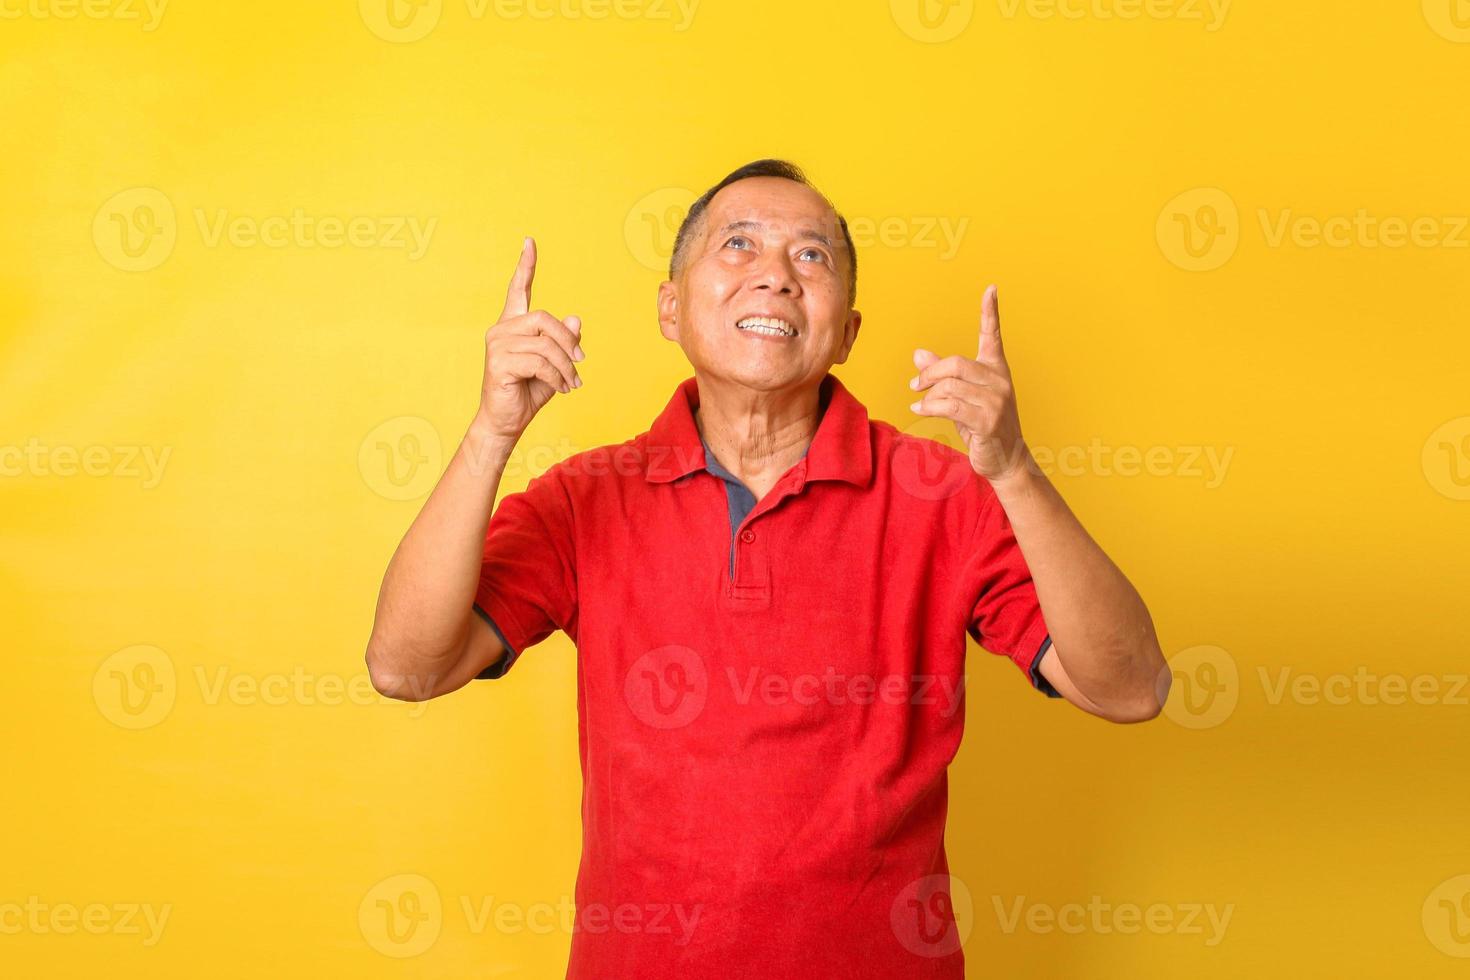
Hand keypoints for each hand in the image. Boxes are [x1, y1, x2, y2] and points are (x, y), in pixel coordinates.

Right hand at [478, 238, 584, 439]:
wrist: (507, 422)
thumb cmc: (529, 392)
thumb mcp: (555, 365)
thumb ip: (564, 343)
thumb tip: (575, 320)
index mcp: (513, 325)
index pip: (519, 290)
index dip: (525, 266)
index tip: (530, 242)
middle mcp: (501, 330)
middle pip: (545, 319)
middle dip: (568, 343)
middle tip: (580, 365)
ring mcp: (497, 345)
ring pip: (546, 344)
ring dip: (566, 367)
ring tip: (572, 383)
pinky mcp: (499, 362)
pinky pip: (540, 363)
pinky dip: (557, 377)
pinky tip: (561, 388)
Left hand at [908, 284, 1029, 481]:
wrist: (1005, 458)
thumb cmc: (981, 424)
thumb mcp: (961, 395)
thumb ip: (942, 374)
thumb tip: (918, 353)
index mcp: (995, 368)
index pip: (992, 335)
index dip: (990, 311)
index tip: (991, 289)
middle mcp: (999, 380)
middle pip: (954, 364)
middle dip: (929, 374)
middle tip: (915, 385)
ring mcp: (996, 400)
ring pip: (949, 387)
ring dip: (929, 397)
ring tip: (921, 403)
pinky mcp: (988, 420)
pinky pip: (950, 405)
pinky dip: (930, 407)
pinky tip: (919, 409)